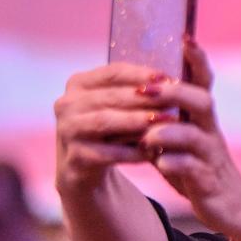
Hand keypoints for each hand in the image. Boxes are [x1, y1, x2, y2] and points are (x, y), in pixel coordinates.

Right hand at [54, 63, 173, 197]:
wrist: (85, 167)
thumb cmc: (110, 129)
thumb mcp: (118, 106)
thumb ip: (137, 91)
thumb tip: (170, 82)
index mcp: (79, 83)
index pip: (113, 72)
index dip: (141, 74)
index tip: (168, 79)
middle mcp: (67, 104)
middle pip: (110, 96)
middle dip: (145, 98)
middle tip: (173, 101)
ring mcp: (67, 130)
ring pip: (105, 121)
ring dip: (137, 121)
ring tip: (165, 122)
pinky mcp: (74, 157)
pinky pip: (108, 153)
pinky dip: (132, 152)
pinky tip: (153, 151)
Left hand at [137, 41, 240, 240]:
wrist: (230, 204)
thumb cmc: (198, 166)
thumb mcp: (181, 138)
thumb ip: (163, 118)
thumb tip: (132, 91)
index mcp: (201, 117)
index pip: (203, 80)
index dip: (196, 59)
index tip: (185, 36)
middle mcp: (209, 131)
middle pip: (202, 101)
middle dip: (175, 92)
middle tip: (147, 89)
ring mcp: (210, 155)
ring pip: (195, 135)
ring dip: (170, 131)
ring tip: (149, 134)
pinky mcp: (207, 180)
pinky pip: (192, 168)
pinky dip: (174, 164)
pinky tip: (160, 164)